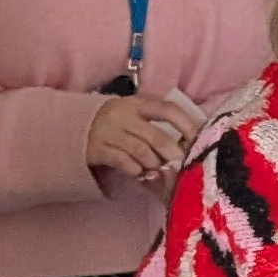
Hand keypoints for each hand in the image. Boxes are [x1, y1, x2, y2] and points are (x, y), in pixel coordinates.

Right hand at [87, 90, 209, 181]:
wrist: (79, 126)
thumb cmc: (120, 121)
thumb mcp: (137, 113)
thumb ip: (158, 121)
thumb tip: (189, 141)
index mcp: (139, 103)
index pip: (167, 109)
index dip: (186, 123)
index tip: (198, 138)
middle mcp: (124, 116)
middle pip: (156, 137)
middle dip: (173, 153)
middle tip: (183, 165)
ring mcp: (110, 132)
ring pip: (141, 151)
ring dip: (155, 164)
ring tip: (162, 171)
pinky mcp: (98, 149)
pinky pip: (122, 162)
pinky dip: (136, 169)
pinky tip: (141, 173)